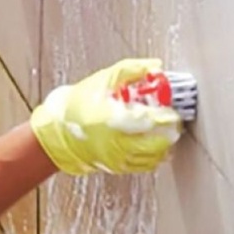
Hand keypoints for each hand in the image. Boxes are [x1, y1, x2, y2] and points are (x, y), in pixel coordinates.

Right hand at [31, 58, 182, 175]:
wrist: (60, 129)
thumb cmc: (80, 103)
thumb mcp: (104, 79)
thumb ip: (131, 70)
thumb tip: (155, 65)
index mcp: (112, 118)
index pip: (149, 120)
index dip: (166, 115)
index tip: (172, 108)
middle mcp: (116, 142)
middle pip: (157, 142)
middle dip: (170, 130)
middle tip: (173, 118)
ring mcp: (118, 158)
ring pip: (155, 156)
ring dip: (165, 143)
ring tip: (166, 129)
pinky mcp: (119, 167)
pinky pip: (146, 165)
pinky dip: (156, 154)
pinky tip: (157, 143)